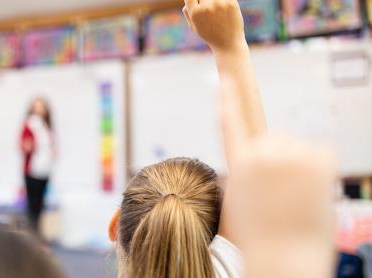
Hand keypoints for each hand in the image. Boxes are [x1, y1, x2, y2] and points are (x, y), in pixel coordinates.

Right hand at [182, 0, 245, 51]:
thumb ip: (188, 12)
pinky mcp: (231, 2)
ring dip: (214, 2)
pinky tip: (225, 11)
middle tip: (209, 12)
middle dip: (204, 2)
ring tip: (218, 13)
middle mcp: (206, 7)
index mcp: (195, 13)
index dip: (193, 0)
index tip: (196, 3)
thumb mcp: (193, 26)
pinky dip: (224, 2)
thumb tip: (187, 0)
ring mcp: (220, 4)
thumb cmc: (209, 34)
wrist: (228, 43)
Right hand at [220, 86, 337, 277]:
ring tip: (294, 198)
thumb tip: (257, 158)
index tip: (227, 79)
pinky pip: (318, 152)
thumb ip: (242, 173)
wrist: (283, 258)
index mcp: (239, 163)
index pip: (231, 123)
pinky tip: (311, 192)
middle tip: (279, 192)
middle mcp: (262, 153)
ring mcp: (292, 154)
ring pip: (295, 148)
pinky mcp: (318, 157)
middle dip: (277, 159)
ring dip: (297, 166)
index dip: (228, 99)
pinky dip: (318, 170)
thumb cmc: (257, 236)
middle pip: (272, 139)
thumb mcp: (235, 202)